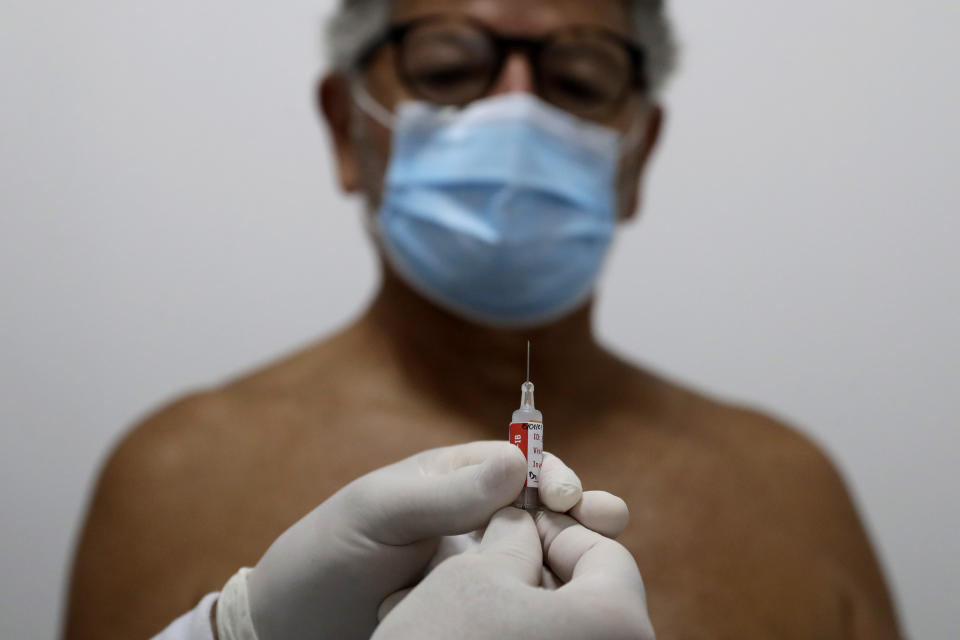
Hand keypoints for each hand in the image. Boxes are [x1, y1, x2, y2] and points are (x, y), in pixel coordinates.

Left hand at [243, 442, 625, 639]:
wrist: (294, 629)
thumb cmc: (325, 559)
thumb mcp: (377, 514)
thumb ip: (444, 493)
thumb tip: (517, 461)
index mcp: (452, 481)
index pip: (519, 465)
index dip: (549, 473)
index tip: (564, 494)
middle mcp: (475, 520)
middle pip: (544, 507)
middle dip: (582, 506)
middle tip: (609, 518)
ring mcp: (481, 567)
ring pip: (544, 551)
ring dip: (577, 546)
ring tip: (606, 548)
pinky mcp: (480, 610)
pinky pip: (526, 594)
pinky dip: (552, 591)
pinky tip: (565, 595)